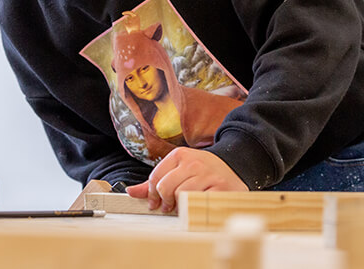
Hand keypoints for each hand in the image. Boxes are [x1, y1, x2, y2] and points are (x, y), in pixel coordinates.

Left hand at [126, 147, 246, 212]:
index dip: (151, 194)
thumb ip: (155, 181)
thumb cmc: (202, 172)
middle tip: (169, 207)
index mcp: (180, 155)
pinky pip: (199, 203)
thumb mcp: (178, 170)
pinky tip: (197, 206)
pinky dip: (194, 208)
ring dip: (180, 206)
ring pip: (181, 196)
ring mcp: (208, 175)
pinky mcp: (220, 188)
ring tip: (184, 206)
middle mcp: (194, 162)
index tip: (154, 202)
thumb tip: (130, 191)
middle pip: (166, 188)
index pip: (155, 177)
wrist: (233, 169)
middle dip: (165, 201)